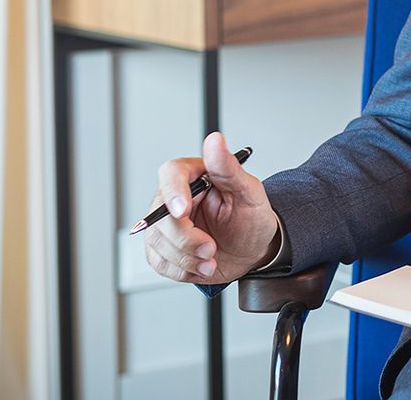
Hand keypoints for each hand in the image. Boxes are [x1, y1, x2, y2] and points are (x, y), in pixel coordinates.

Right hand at [141, 131, 278, 285]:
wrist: (253, 249)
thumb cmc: (251, 217)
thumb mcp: (249, 192)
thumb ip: (229, 168)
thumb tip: (215, 140)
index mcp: (194, 176)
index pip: (171, 174)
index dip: (173, 192)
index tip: (184, 212)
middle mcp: (175, 199)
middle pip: (160, 217)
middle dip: (186, 239)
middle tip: (211, 247)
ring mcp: (166, 225)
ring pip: (157, 242)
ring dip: (187, 258)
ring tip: (212, 258)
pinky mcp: (163, 249)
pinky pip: (160, 263)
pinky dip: (182, 270)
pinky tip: (202, 265)